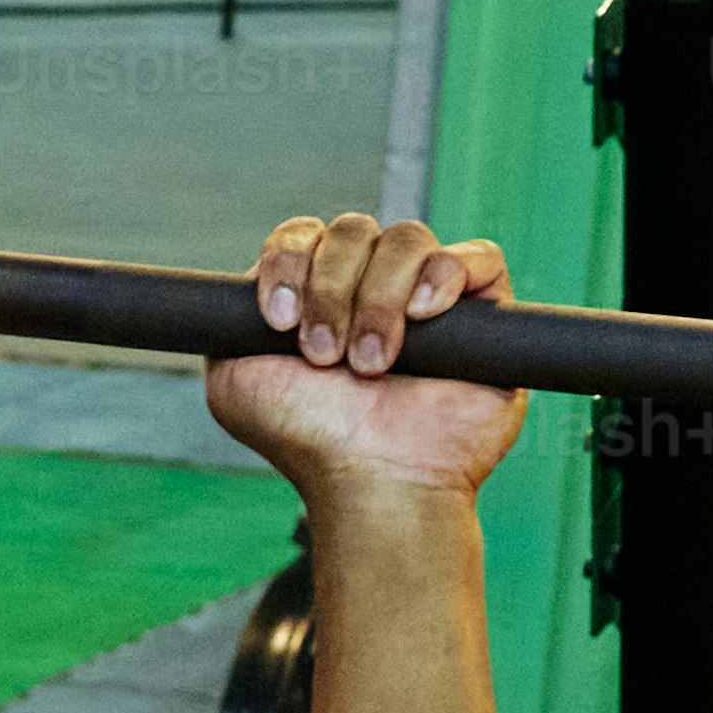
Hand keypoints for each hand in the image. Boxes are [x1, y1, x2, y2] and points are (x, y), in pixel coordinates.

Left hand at [207, 211, 523, 494]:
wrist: (370, 482)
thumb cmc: (309, 441)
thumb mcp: (235, 382)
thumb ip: (227, 323)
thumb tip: (247, 286)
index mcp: (319, 294)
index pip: (303, 235)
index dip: (289, 262)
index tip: (281, 320)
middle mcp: (373, 287)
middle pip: (352, 230)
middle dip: (331, 289)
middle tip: (326, 356)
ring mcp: (430, 297)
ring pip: (407, 239)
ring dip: (378, 299)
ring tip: (371, 364)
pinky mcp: (485, 311)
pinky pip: (477, 257)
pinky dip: (444, 276)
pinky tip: (423, 318)